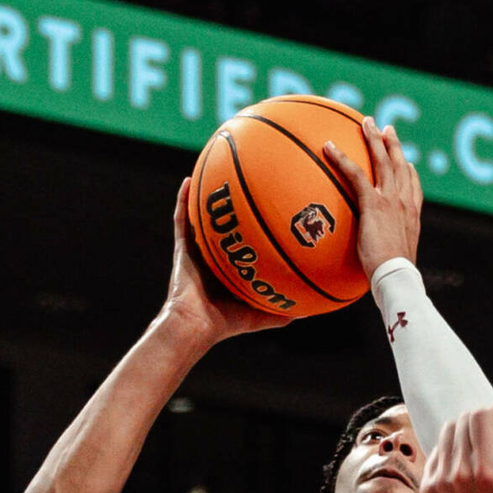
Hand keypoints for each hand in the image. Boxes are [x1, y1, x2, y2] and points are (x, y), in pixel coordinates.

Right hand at [160, 178, 287, 345]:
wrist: (196, 325)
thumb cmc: (227, 324)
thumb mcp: (263, 315)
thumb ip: (285, 311)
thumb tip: (312, 310)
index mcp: (234, 265)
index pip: (247, 239)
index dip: (259, 224)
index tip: (275, 205)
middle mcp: (216, 253)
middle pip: (228, 220)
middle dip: (236, 202)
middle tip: (250, 178)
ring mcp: (199, 248)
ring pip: (204, 214)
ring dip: (208, 193)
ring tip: (215, 167)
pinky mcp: (183, 248)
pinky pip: (181, 218)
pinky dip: (182, 199)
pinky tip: (186, 180)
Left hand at [321, 119, 421, 280]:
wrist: (397, 277)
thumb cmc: (394, 279)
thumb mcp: (395, 266)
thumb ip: (387, 258)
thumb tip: (377, 269)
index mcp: (412, 217)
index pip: (413, 189)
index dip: (410, 173)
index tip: (407, 162)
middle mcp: (404, 204)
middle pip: (399, 166)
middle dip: (393, 145)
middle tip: (386, 128)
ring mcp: (391, 201)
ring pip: (383, 161)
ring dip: (374, 139)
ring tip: (367, 123)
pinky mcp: (374, 203)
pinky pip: (355, 174)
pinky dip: (342, 159)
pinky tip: (329, 147)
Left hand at [421, 408, 492, 492]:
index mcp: (486, 469)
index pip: (481, 417)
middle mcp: (458, 472)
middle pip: (463, 421)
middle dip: (481, 423)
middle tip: (492, 439)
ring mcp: (438, 480)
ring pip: (447, 434)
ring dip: (464, 436)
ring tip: (477, 454)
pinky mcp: (427, 488)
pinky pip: (436, 454)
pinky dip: (451, 454)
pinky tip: (463, 471)